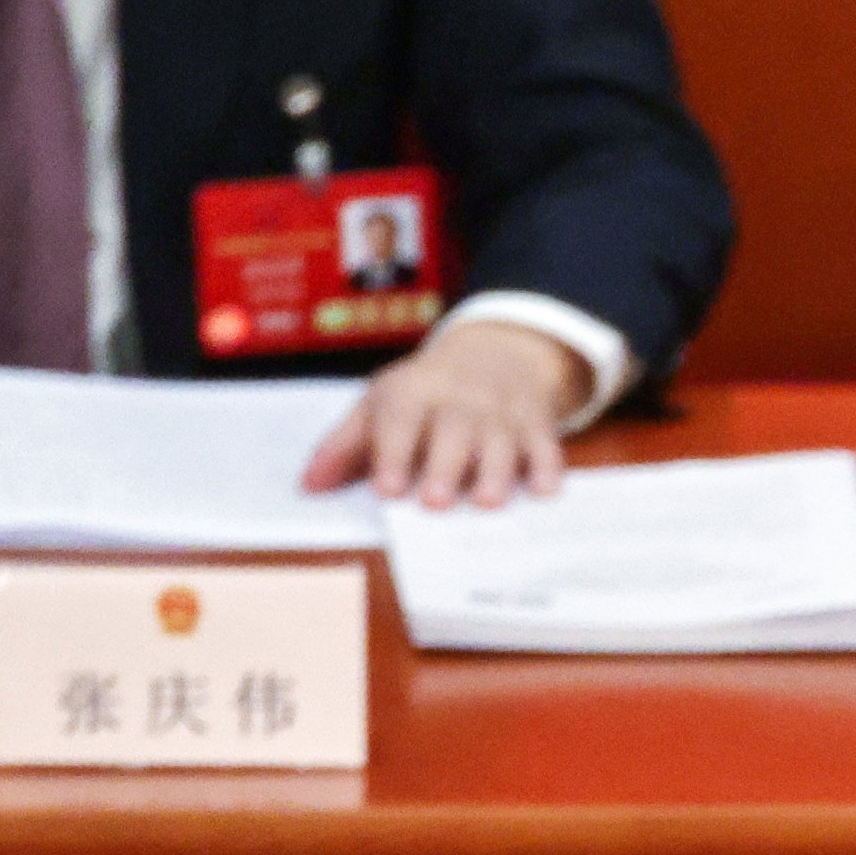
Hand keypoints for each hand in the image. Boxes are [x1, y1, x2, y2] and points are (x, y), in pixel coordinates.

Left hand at [301, 319, 590, 507]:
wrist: (498, 352)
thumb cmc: (427, 392)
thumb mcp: (380, 404)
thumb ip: (344, 445)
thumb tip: (308, 487)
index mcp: (414, 393)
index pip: (401, 420)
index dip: (394, 454)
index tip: (388, 489)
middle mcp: (460, 400)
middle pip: (454, 431)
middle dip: (446, 466)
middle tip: (436, 503)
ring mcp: (502, 412)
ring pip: (502, 441)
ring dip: (496, 471)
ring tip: (487, 502)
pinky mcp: (537, 423)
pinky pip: (545, 445)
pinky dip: (547, 466)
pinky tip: (544, 490)